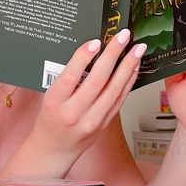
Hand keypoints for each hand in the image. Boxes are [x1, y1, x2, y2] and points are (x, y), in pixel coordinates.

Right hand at [33, 29, 145, 161]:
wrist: (54, 149)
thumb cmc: (50, 118)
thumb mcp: (49, 95)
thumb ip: (66, 77)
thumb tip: (90, 50)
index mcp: (55, 102)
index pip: (70, 76)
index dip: (83, 57)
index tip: (95, 41)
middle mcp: (74, 113)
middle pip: (98, 80)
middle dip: (113, 55)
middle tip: (123, 36)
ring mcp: (92, 121)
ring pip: (114, 89)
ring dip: (128, 66)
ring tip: (137, 49)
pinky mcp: (105, 124)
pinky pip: (120, 99)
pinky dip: (129, 81)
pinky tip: (134, 67)